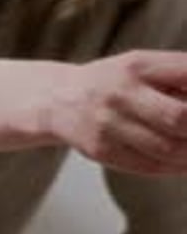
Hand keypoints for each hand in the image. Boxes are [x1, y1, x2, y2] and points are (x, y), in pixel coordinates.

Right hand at [49, 50, 186, 174]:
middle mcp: (121, 93)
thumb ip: (180, 76)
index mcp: (138, 65)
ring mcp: (109, 124)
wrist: (59, 100)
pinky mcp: (102, 150)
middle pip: (180, 118)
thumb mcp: (144, 65)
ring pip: (168, 149)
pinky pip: (150, 167)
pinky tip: (184, 162)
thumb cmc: (113, 82)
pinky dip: (176, 168)